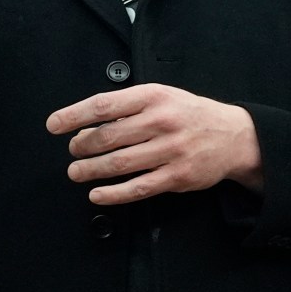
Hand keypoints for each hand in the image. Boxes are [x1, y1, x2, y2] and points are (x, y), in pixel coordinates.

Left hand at [46, 84, 261, 203]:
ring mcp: (170, 151)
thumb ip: (129, 107)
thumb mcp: (164, 97)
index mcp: (154, 97)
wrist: (236, 137)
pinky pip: (137, 188)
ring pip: (118, 164)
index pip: (103, 106)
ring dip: (90, 170)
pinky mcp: (176, 176)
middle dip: (81, 147)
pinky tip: (97, 194)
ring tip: (77, 172)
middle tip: (73, 151)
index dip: (73, 116)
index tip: (54, 125)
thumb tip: (88, 124)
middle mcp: (162, 122)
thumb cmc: (191, 115)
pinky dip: (113, 194)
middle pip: (107, 137)